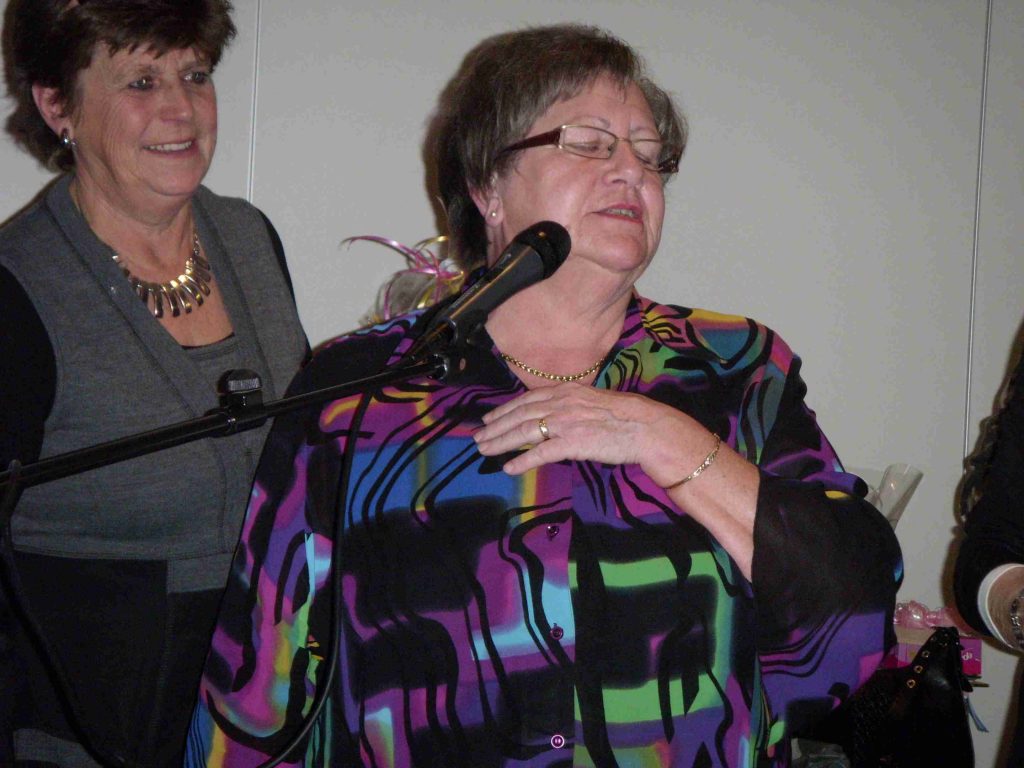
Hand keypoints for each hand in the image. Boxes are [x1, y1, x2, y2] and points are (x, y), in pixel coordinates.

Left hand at [473, 382, 707, 484]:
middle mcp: (561, 403)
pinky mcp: (573, 443)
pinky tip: (509, 468)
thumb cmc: (624, 416)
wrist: (645, 427)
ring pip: (524, 431)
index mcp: (566, 391)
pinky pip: (541, 453)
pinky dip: (522, 460)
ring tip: (485, 451)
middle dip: (496, 427)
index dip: (505, 410)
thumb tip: (554, 416)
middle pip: (520, 415)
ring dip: (501, 442)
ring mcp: (566, 422)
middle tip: (478, 438)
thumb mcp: (592, 402)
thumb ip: (571, 405)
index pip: (527, 399)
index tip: (489, 419)